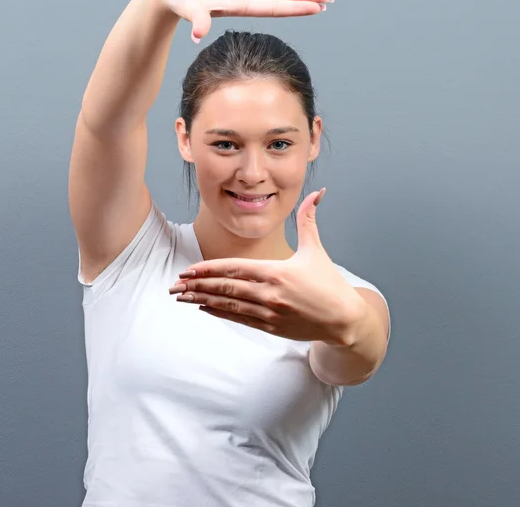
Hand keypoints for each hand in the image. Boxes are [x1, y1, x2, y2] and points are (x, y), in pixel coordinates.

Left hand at [168, 189, 365, 344]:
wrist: (344, 320)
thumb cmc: (330, 284)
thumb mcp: (316, 250)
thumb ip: (309, 220)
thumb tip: (318, 192)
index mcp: (277, 272)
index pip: (234, 268)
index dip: (209, 269)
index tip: (189, 269)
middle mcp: (269, 294)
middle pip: (225, 288)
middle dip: (197, 285)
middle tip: (174, 285)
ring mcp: (268, 313)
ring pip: (228, 305)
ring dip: (202, 300)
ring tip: (182, 297)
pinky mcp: (271, 327)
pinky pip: (239, 319)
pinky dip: (219, 313)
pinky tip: (204, 309)